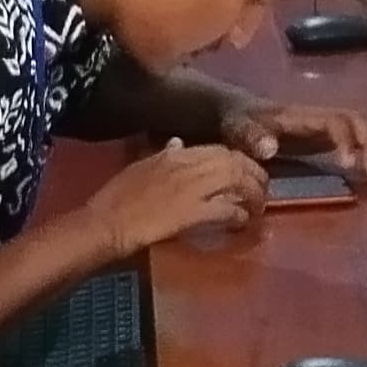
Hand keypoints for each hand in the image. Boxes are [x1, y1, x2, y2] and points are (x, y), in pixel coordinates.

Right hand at [89, 139, 269, 253]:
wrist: (106, 223)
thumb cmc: (116, 198)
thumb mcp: (140, 167)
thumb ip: (163, 155)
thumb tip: (178, 143)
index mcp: (175, 154)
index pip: (219, 149)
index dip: (238, 161)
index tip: (245, 173)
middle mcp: (187, 165)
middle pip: (235, 162)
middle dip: (254, 175)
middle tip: (261, 191)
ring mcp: (191, 188)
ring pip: (237, 182)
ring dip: (252, 195)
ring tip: (257, 208)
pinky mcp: (192, 212)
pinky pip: (227, 209)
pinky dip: (239, 215)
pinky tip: (242, 223)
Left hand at [224, 99, 366, 179]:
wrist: (234, 112)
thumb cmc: (237, 121)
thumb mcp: (238, 127)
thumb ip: (252, 136)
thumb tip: (271, 149)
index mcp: (302, 116)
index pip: (335, 121)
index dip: (346, 140)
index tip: (347, 164)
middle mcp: (318, 119)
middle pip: (355, 121)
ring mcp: (322, 129)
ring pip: (357, 131)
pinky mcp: (321, 141)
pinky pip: (350, 143)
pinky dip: (365, 155)